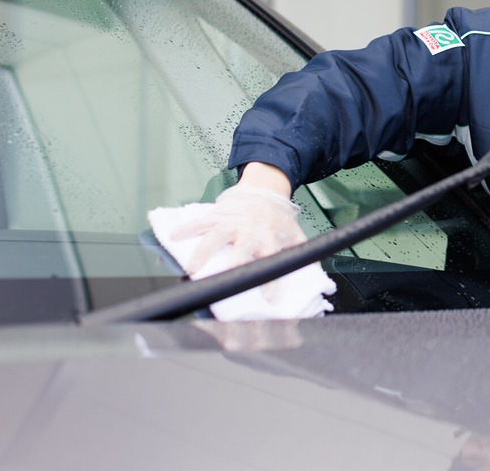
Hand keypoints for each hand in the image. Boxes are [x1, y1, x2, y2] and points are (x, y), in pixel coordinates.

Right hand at [171, 183, 306, 277]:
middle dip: (234, 266)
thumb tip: (316, 272)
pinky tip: (174, 237)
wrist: (264, 189)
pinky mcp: (218, 215)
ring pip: (215, 238)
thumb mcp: (295, 235)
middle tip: (224, 282)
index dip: (271, 282)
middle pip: (241, 251)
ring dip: (203, 253)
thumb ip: (303, 254)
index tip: (269, 299)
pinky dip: (186, 229)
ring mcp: (232, 223)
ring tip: (192, 270)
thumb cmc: (277, 218)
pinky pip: (200, 222)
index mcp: (268, 240)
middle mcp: (249, 232)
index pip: (271, 263)